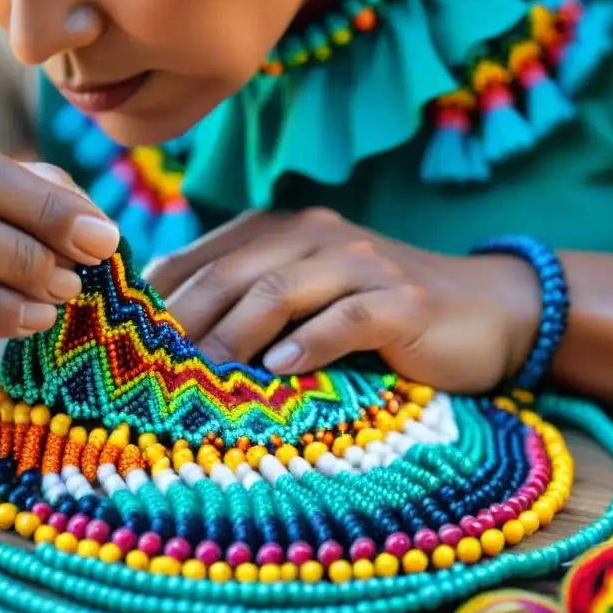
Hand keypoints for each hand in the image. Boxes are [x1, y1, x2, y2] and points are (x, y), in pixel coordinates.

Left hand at [143, 209, 540, 393]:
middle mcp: (312, 235)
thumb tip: (164, 342)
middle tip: (150, 373)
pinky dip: (309, 344)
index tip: (125, 347)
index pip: (198, 259)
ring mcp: (360, 262)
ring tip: (205, 381)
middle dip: (184, 324)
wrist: (487, 308)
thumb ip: (243, 302)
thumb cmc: (375, 312)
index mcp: (277, 231)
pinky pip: (346, 318)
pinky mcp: (402, 299)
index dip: (157, 302)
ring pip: (278, 293)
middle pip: (229, 275)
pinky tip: (280, 371)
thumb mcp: (303, 297)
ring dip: (234, 338)